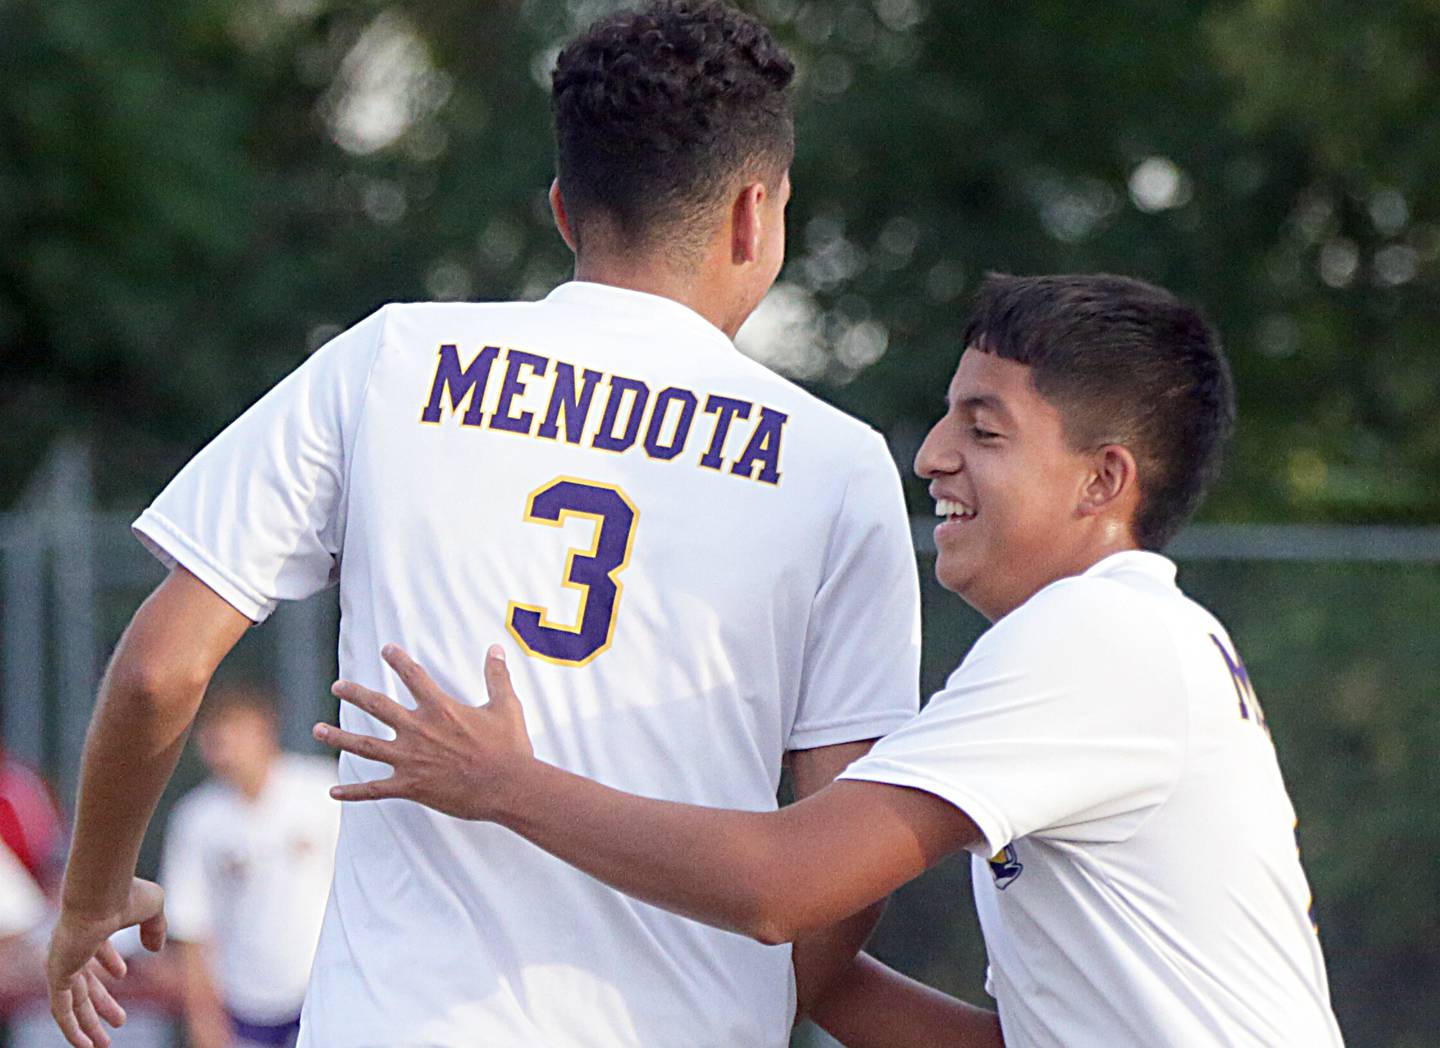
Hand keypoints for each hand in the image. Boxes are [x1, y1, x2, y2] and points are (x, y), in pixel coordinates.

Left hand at [46, 877, 165, 1047]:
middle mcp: (72, 946)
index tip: (122, 974)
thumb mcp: (152, 908)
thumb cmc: (127, 893)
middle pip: (85, 983)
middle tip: (120, 1021)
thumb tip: (155, 948)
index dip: (108, 961)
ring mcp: (62, 961)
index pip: (94, 950)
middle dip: (102, 1004)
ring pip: (74, 1003)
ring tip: (102, 1045)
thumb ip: (155, 928)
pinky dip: (71, 1029)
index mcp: (90, 927)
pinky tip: (84, 1046)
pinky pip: (61, 1010)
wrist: (102, 892)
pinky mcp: (57, 975)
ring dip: (88, 1025)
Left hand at [316, 644, 534, 820]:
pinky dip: (353, 792)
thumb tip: (495, 649)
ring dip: (339, 737)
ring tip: (317, 729)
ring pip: (365, 746)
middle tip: (337, 686)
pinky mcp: (411, 787)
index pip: (413, 676)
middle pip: (377, 706)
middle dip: (355, 694)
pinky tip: (333, 791)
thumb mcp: (506, 705)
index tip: (386, 649)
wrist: (508, 786)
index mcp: (440, 708)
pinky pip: (375, 790)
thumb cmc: (510, 747)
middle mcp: (418, 730)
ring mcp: (410, 760)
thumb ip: (497, 676)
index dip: (399, 660)